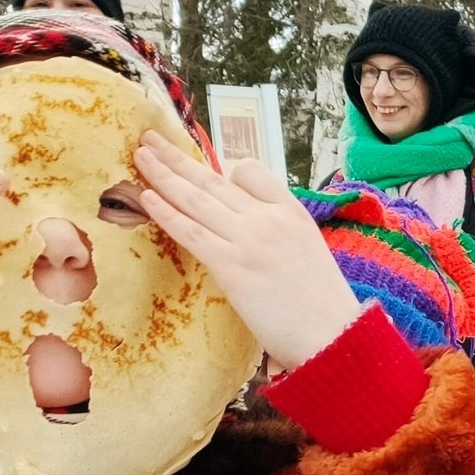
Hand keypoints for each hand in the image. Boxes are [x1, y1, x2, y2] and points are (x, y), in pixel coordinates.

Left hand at [135, 134, 358, 365]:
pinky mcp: (231, 266)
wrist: (333, 335)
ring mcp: (248, 239)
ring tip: (140, 156)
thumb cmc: (323, 304)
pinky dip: (166, 213)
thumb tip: (246, 225)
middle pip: (213, 179)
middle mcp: (268, 217)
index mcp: (291, 210)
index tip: (208, 174)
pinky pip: (191, 231)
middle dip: (177, 157)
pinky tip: (146, 198)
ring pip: (196, 199)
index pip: (250, 171)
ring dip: (163, 175)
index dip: (224, 170)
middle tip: (150, 139)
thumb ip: (278, 230)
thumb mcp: (308, 249)